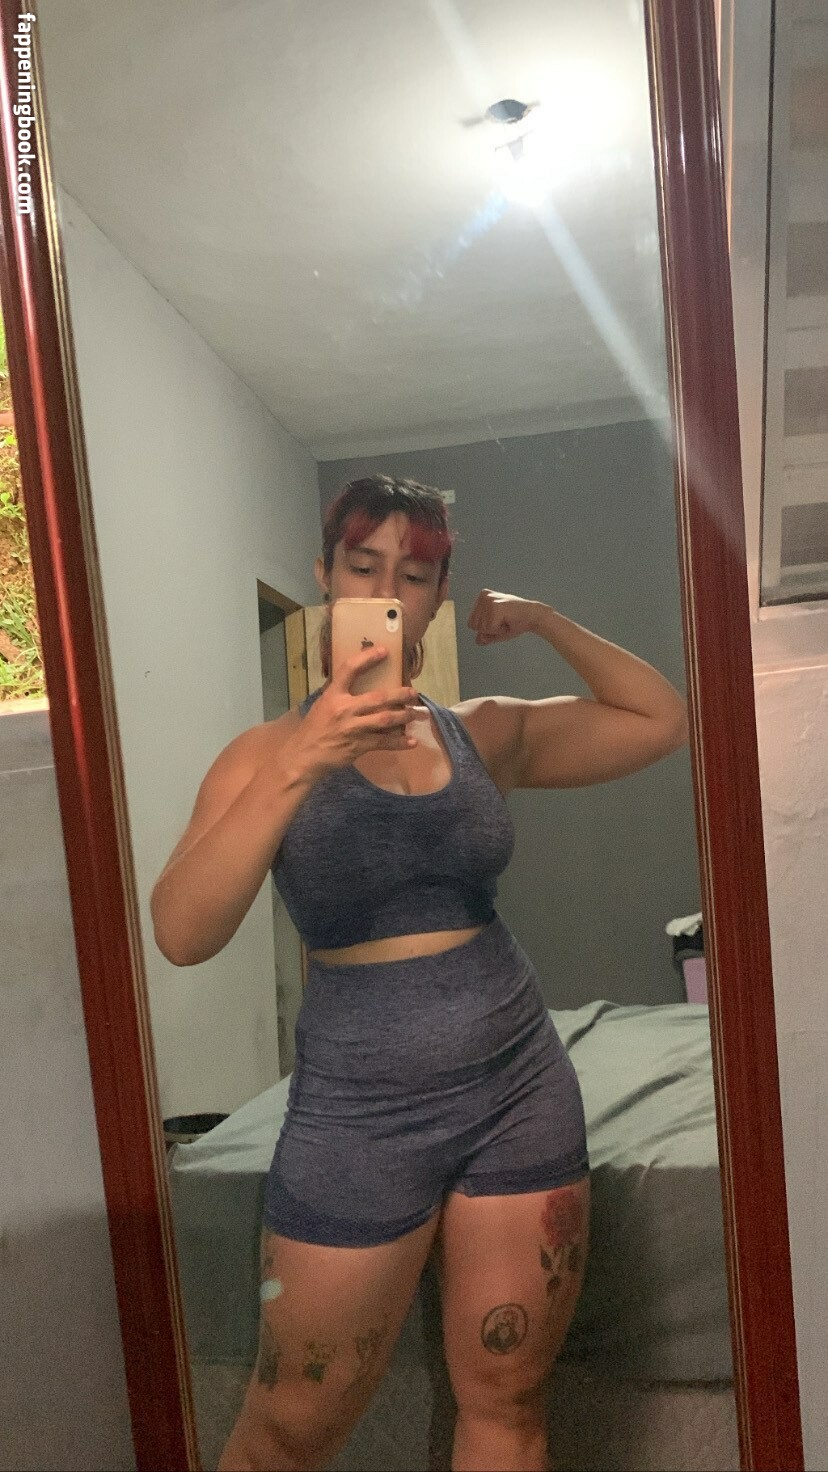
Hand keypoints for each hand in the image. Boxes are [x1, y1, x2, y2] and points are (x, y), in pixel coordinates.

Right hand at [283, 645, 425, 780]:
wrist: (303, 756)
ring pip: (385, 719)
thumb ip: (339, 695)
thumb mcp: (322, 705)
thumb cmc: (312, 730)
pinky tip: (412, 742)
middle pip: (378, 698)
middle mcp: (344, 709)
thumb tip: (357, 684)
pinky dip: (399, 742)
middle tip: (413, 692)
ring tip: (416, 713)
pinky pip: (384, 742)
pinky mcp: (359, 746)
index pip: (349, 669)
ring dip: (404, 715)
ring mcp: (353, 728)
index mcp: (333, 695)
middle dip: (399, 694)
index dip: (368, 658)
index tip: (384, 651)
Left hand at [467, 589, 543, 644]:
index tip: (500, 621)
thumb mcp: (496, 630)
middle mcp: (484, 596)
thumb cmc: (516, 622)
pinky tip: (509, 620)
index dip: (486, 629)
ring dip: (495, 630)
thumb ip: (485, 636)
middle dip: (490, 630)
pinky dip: (500, 630)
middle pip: (473, 626)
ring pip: (481, 628)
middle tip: (504, 621)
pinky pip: (490, 629)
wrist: (534, 617)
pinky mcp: (495, 606)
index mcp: (482, 598)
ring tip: (506, 620)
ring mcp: (489, 600)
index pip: (471, 624)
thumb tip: (478, 640)